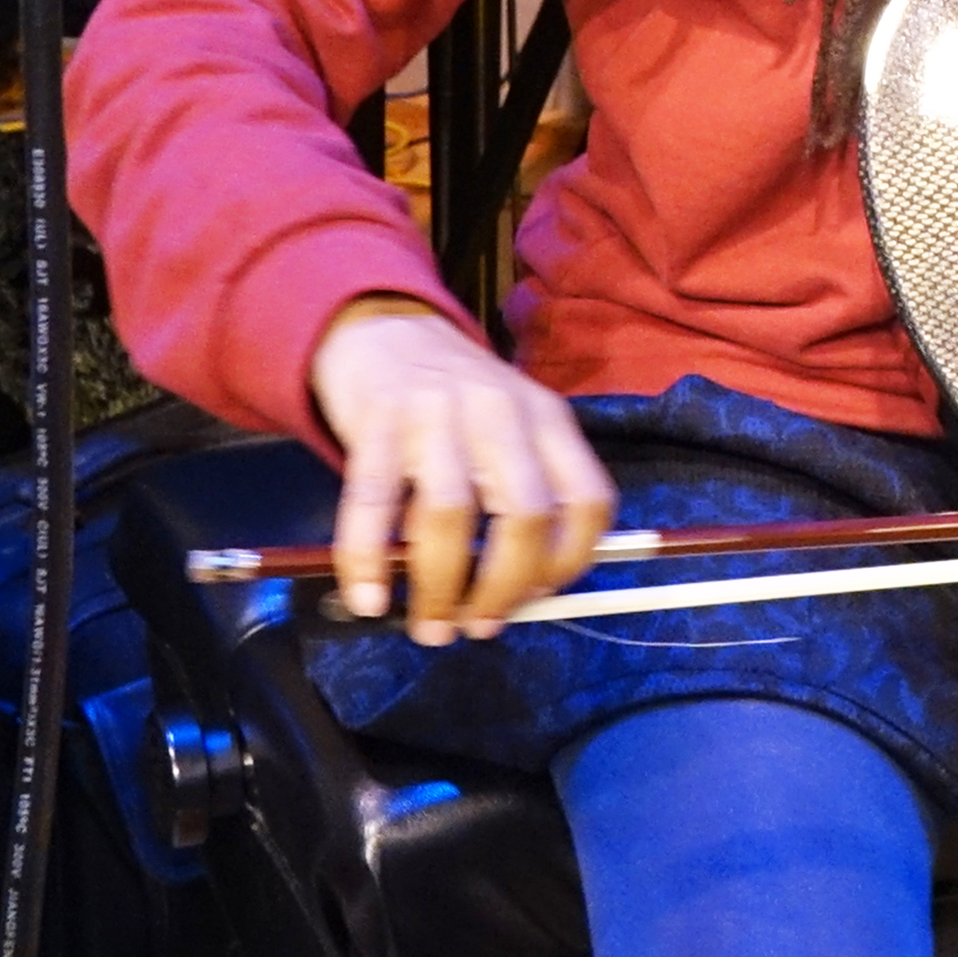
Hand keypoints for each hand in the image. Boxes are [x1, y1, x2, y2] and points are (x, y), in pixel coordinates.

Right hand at [309, 296, 615, 644]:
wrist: (382, 329)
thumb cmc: (456, 402)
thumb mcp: (512, 430)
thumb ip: (525, 497)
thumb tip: (520, 600)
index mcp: (548, 419)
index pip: (589, 499)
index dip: (573, 561)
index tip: (542, 597)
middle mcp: (502, 411)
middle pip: (526, 513)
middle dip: (505, 587)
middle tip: (481, 626)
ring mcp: (437, 413)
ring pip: (450, 512)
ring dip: (440, 586)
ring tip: (430, 627)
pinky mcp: (377, 421)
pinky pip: (374, 502)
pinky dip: (368, 559)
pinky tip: (368, 599)